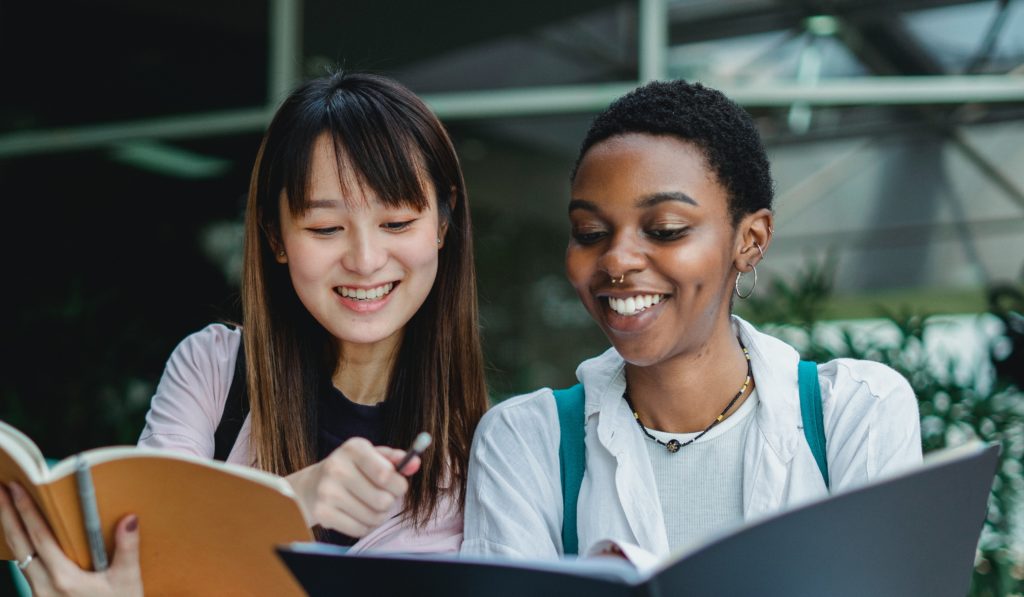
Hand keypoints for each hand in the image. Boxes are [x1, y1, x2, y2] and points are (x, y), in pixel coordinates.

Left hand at [0, 483, 142, 596]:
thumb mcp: (127, 582)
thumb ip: (127, 548)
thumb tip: (129, 519)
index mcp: (64, 579)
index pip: (39, 537)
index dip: (25, 511)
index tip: (16, 489)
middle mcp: (45, 588)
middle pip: (19, 546)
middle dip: (8, 516)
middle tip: (0, 491)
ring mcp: (41, 596)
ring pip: (20, 559)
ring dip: (12, 533)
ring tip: (7, 512)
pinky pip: (26, 571)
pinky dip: (22, 551)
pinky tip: (24, 543)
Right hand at [286, 437, 420, 537]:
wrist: (312, 486)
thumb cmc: (352, 469)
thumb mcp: (371, 456)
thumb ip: (395, 459)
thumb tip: (416, 463)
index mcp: (353, 449)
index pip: (385, 473)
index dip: (399, 485)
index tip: (399, 486)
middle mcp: (337, 468)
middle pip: (383, 500)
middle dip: (390, 502)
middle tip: (383, 497)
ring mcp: (327, 492)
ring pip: (374, 517)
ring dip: (379, 516)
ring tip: (371, 506)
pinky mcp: (322, 513)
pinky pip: (360, 529)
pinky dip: (366, 526)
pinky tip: (358, 515)